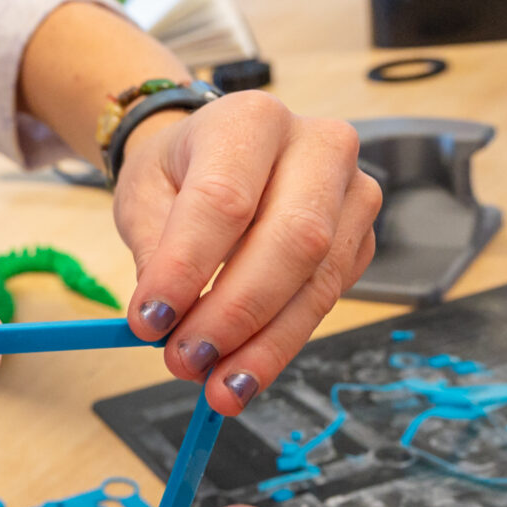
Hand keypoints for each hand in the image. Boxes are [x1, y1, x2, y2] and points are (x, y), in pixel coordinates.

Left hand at [113, 91, 379, 413]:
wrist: (222, 153)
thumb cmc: (182, 170)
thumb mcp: (145, 195)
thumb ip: (153, 253)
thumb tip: (162, 322)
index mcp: (251, 120)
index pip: (224, 200)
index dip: (187, 268)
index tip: (149, 321)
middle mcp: (318, 146)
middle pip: (292, 239)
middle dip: (236, 313)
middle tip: (187, 361)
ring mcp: (352, 193)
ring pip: (318, 279)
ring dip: (265, 344)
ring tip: (217, 386)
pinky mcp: (361, 238)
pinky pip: (326, 300)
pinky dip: (282, 343)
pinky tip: (244, 372)